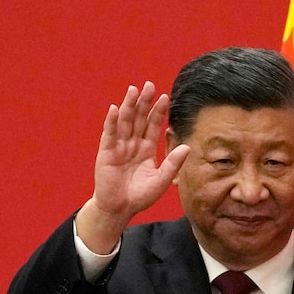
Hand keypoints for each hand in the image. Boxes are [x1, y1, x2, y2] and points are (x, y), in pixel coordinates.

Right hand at [76, 82, 189, 252]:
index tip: (165, 97)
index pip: (153, 125)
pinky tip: (116, 109)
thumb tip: (188, 147)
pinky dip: (112, 122)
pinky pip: (109, 135)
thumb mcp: (161, 180)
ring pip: (125, 122)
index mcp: (146, 149)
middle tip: (149, 85)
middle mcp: (132, 144)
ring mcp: (118, 147)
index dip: (158, 111)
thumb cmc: (140, 196)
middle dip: (144, 102)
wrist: (120, 209)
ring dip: (129, 106)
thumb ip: (173, 164)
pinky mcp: (106, 153)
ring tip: (134, 90)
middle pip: (139, 118)